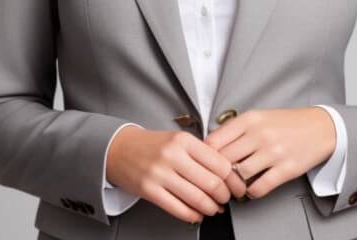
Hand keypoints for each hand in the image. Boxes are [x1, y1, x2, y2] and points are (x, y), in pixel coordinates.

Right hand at [105, 126, 246, 223]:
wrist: (118, 148)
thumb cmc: (151, 146)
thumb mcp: (178, 140)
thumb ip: (201, 153)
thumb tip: (229, 175)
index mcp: (183, 141)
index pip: (221, 164)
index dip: (234, 180)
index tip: (238, 187)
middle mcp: (172, 155)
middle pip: (212, 183)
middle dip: (224, 197)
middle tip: (225, 199)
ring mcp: (159, 174)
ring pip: (198, 199)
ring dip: (211, 208)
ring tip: (213, 208)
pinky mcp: (149, 190)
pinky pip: (179, 209)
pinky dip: (193, 215)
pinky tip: (196, 213)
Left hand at [204, 108, 336, 198]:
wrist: (321, 128)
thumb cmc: (285, 123)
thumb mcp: (256, 117)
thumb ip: (234, 129)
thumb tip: (209, 146)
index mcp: (248, 120)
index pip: (214, 141)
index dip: (205, 155)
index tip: (204, 162)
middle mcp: (259, 135)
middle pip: (224, 159)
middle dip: (216, 172)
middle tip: (215, 179)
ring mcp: (274, 152)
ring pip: (239, 174)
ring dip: (232, 185)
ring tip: (231, 186)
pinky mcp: (287, 169)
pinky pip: (260, 187)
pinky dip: (250, 192)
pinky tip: (250, 190)